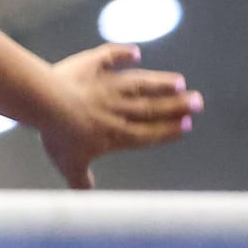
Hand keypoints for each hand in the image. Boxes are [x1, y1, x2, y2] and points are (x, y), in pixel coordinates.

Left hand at [38, 43, 201, 189]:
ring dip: (160, 82)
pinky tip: (135, 52)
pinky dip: (122, 53)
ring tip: (180, 82)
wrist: (48, 104)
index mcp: (116, 134)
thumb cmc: (59, 136)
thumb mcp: (69, 164)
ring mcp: (106, 85)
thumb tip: (85, 194)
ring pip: (138, 84)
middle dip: (176, 105)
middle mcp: (117, 109)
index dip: (168, 129)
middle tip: (199, 101)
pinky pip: (108, 57)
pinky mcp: (91, 65)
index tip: (187, 124)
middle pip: (151, 108)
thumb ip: (81, 179)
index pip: (148, 133)